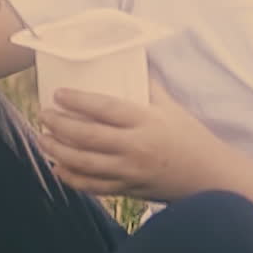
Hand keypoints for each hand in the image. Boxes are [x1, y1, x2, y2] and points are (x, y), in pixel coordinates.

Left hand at [38, 77, 227, 200]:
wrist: (209, 176)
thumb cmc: (190, 137)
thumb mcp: (171, 107)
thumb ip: (148, 87)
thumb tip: (128, 63)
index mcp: (145, 121)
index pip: (104, 108)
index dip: (78, 100)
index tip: (58, 94)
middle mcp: (135, 147)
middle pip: (86, 136)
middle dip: (59, 125)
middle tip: (43, 115)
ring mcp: (129, 171)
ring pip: (84, 163)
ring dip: (58, 151)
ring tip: (42, 139)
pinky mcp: (128, 189)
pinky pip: (93, 186)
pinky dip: (72, 178)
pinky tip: (58, 168)